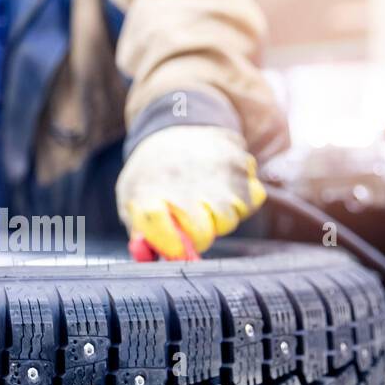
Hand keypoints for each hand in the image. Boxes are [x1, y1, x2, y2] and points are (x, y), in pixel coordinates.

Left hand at [116, 125, 266, 259]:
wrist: (174, 126)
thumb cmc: (153, 174)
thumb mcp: (131, 200)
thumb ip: (141, 234)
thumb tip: (150, 257)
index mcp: (147, 191)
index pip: (157, 223)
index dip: (169, 243)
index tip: (175, 249)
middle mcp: (182, 180)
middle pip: (202, 232)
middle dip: (199, 236)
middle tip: (191, 222)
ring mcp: (215, 172)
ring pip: (229, 219)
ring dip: (220, 217)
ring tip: (206, 199)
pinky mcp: (241, 163)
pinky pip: (252, 199)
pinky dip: (241, 198)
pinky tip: (223, 186)